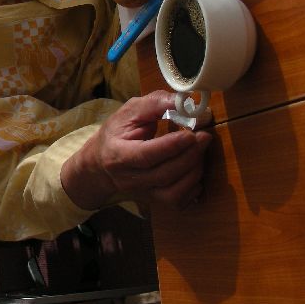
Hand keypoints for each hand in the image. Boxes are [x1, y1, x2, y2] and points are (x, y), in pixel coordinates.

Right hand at [62, 91, 212, 210]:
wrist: (100, 163)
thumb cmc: (116, 134)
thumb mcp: (129, 112)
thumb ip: (154, 104)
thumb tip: (183, 101)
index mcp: (117, 154)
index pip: (145, 155)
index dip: (171, 146)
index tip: (191, 133)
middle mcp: (127, 179)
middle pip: (163, 174)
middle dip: (189, 156)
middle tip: (204, 137)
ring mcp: (141, 193)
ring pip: (173, 193)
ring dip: (194, 171)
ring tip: (200, 151)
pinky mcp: (152, 201)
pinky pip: (178, 202)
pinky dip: (193, 188)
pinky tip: (194, 170)